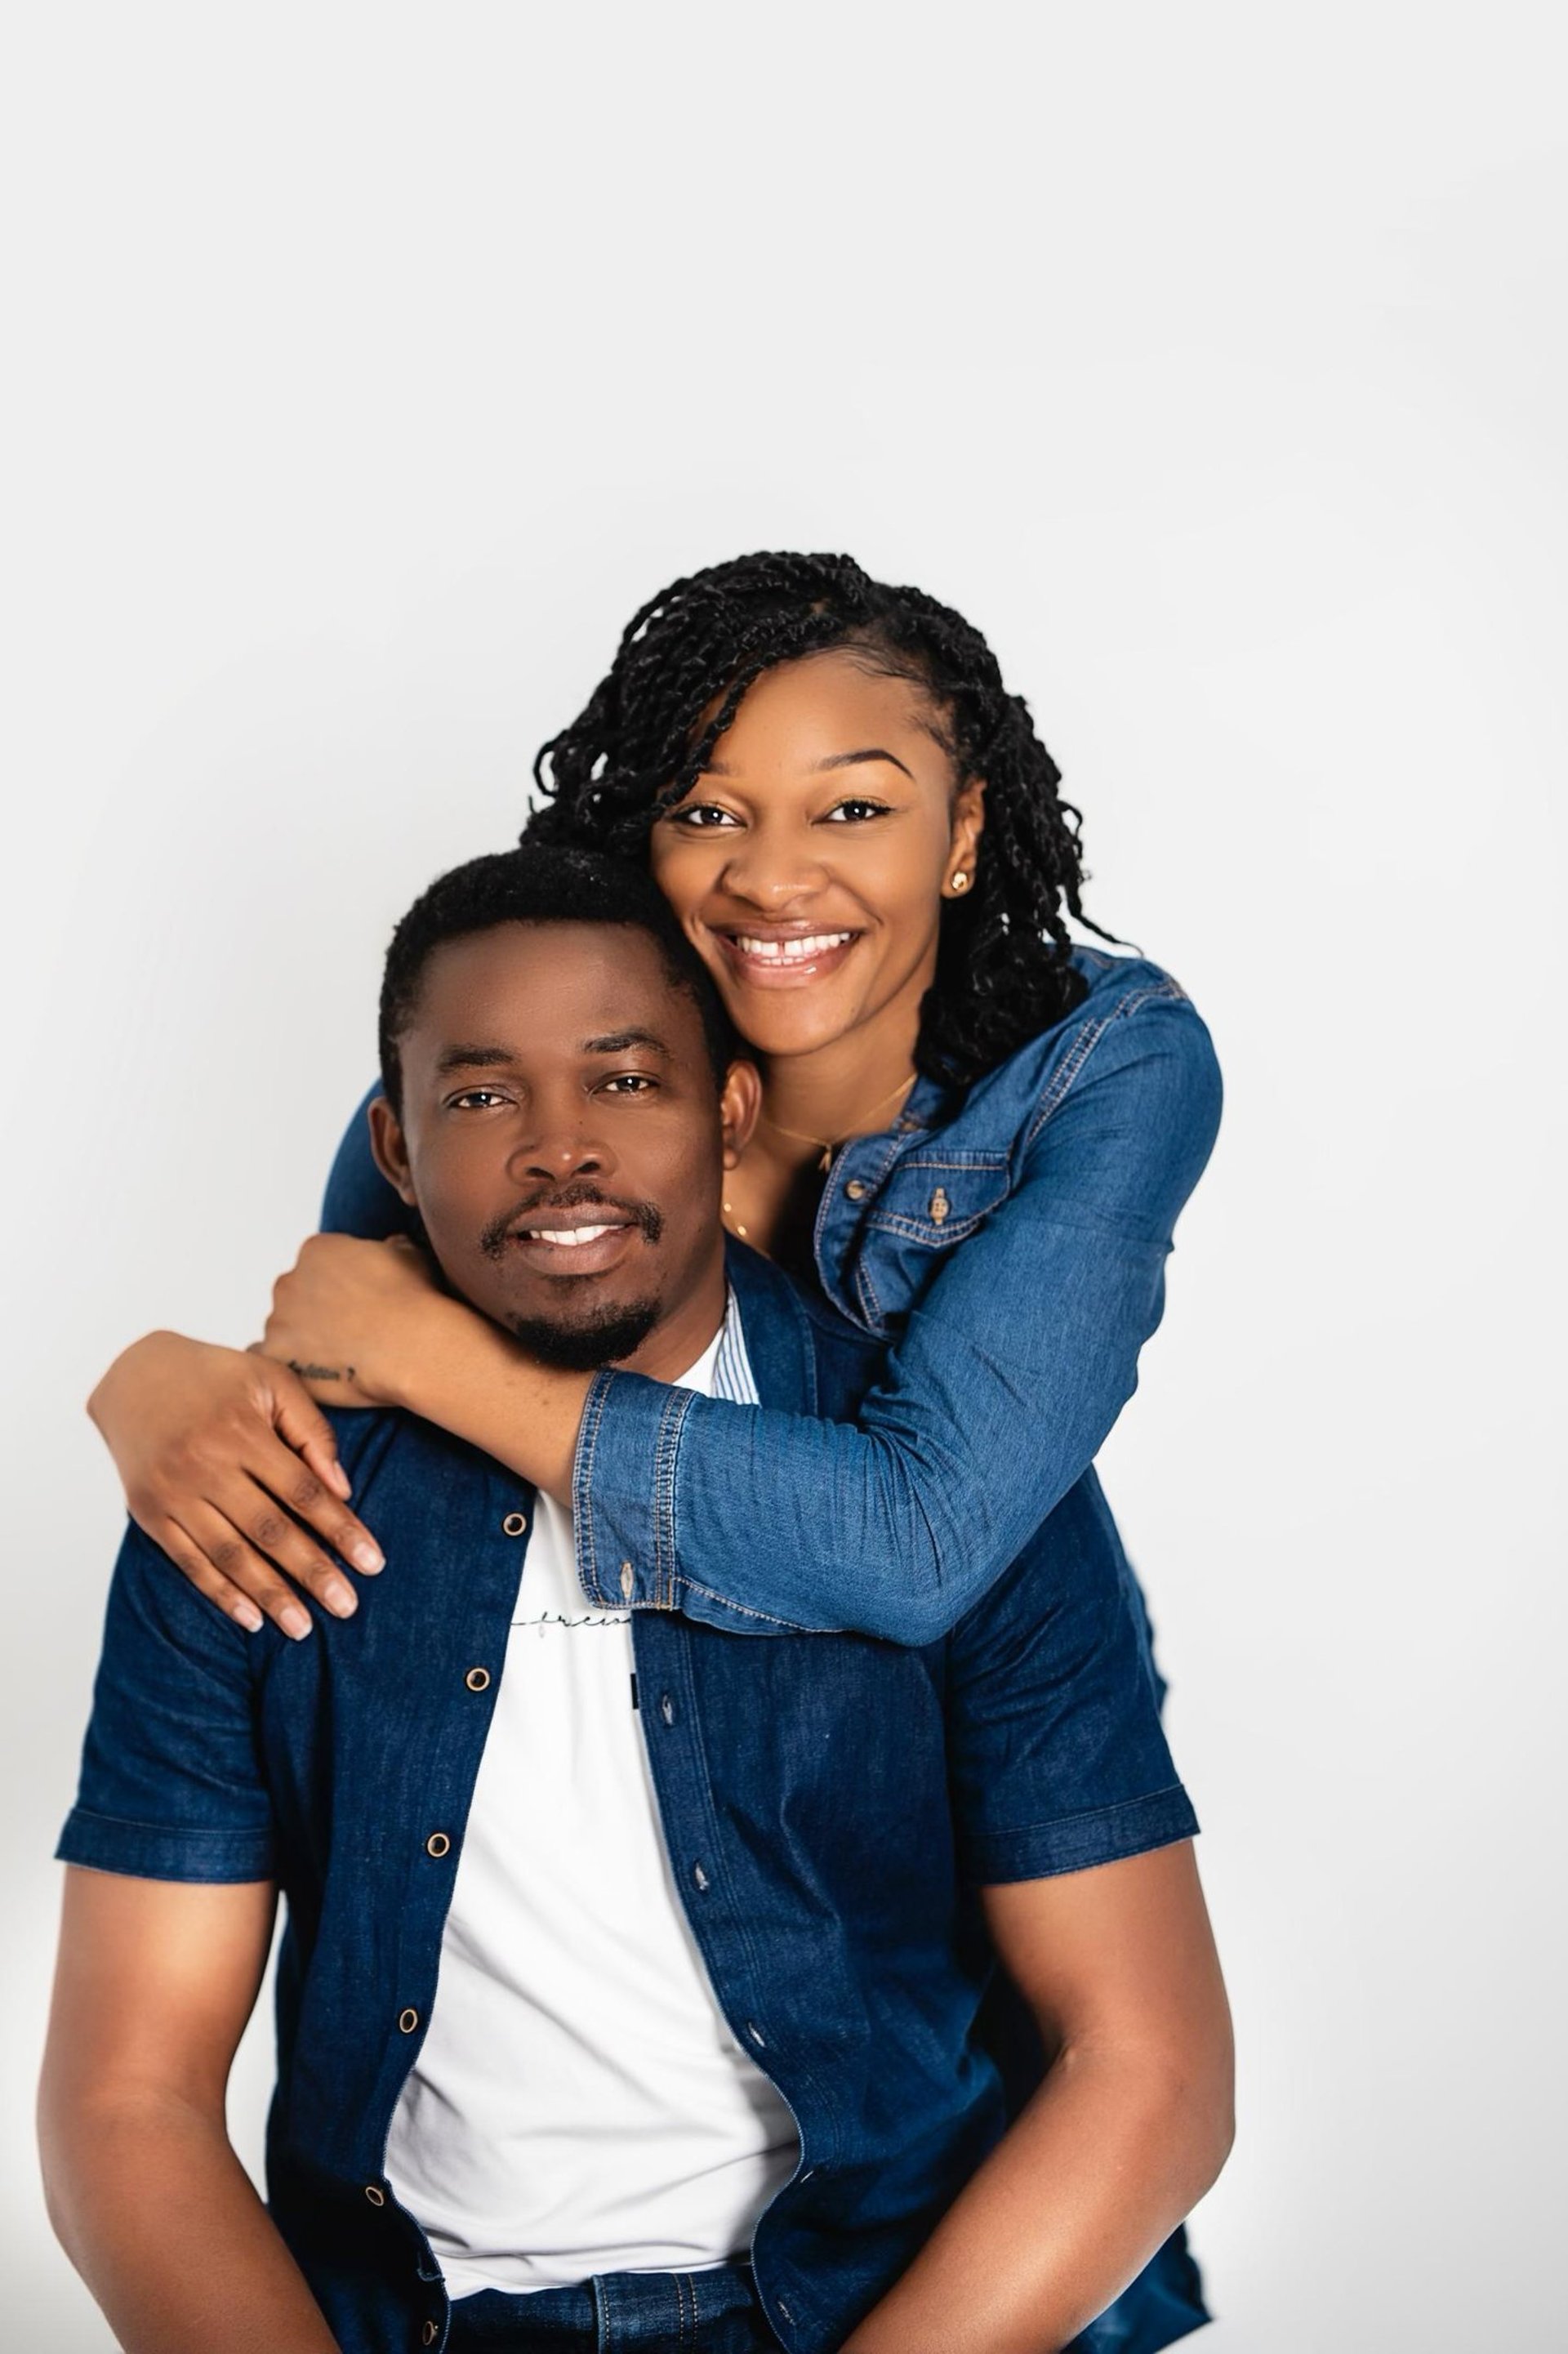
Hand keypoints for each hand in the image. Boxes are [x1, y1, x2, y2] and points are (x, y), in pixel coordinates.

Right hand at [88, 1333, 385, 1637]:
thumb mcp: (271, 1381)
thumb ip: (312, 1432)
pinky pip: (189, 1561)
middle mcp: (205, 1465)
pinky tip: (252, 1618)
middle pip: (270, 1530)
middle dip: (312, 1573)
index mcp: (242, 1431)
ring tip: (303, 1628)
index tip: (372, 1563)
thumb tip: (343, 1489)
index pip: (303, 1491)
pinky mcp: (149, 1513)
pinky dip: (221, 1594)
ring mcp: (173, 1492)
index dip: (340, 1529)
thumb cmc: (218, 1376)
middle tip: (347, 1607)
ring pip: (229, 1554)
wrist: (134, 1376)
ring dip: (269, 1594)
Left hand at [258, 1233, 449, 1410]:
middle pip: (296, 1294)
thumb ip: (390, 1247)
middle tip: (349, 1329)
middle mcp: (289, 1280)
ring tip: (340, 1355)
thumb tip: (391, 1246)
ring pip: (285, 1327)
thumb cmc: (413, 1300)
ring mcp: (278, 1319)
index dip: (341, 1283)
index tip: (359, 1300)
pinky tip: (317, 1370)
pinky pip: (271, 1357)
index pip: (319, 1263)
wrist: (410, 1344)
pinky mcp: (276, 1355)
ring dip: (304, 1338)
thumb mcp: (410, 1255)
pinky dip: (290, 1362)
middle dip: (317, 1309)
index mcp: (317, 1250)